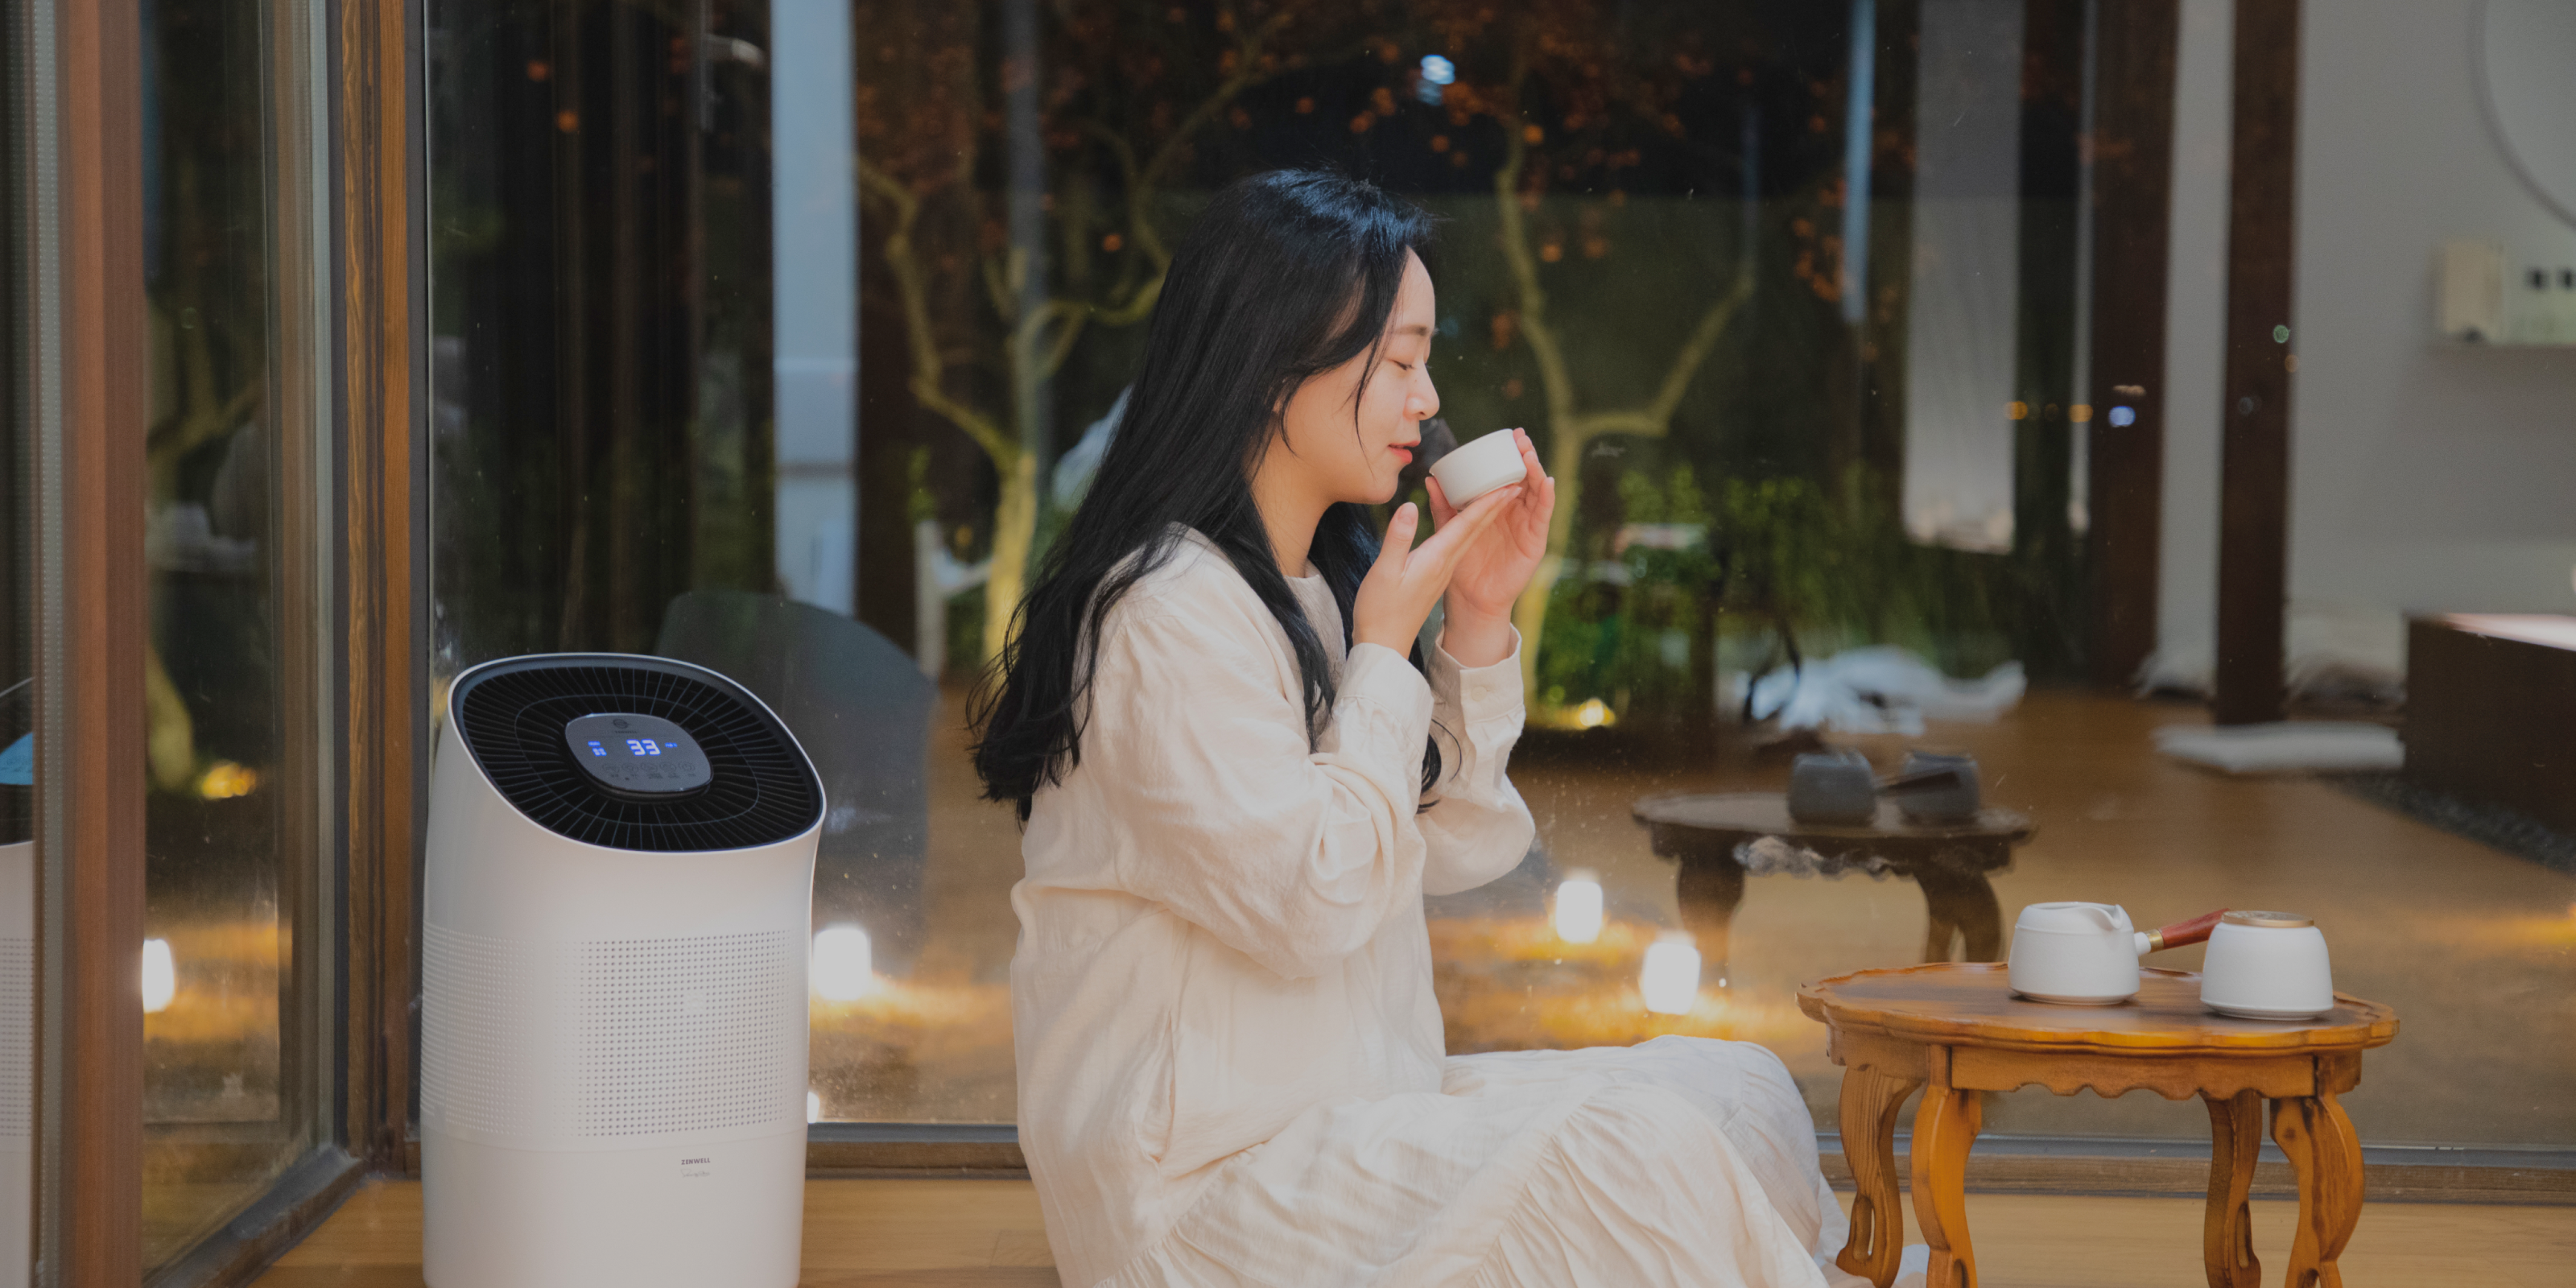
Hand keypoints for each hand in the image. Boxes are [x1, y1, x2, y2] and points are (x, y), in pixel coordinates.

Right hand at [1351, 488, 1522, 656]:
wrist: (1384, 645)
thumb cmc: (1380, 610)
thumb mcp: (1384, 571)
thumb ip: (1399, 537)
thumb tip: (1411, 506)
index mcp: (1437, 559)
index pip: (1468, 524)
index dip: (1488, 502)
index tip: (1508, 484)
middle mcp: (1446, 563)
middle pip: (1476, 528)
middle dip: (1496, 503)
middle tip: (1515, 481)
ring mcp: (1442, 571)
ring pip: (1469, 536)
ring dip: (1485, 514)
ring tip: (1496, 494)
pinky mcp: (1435, 576)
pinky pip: (1457, 545)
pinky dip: (1466, 528)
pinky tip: (1464, 521)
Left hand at [1426, 428, 1554, 661]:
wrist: (1470, 599)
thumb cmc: (1460, 566)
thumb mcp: (1447, 530)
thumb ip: (1443, 506)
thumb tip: (1431, 479)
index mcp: (1494, 507)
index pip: (1505, 475)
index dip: (1509, 456)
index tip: (1509, 435)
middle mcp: (1513, 513)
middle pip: (1524, 479)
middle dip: (1525, 456)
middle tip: (1521, 437)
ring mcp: (1526, 525)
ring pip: (1535, 492)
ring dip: (1536, 471)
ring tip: (1530, 454)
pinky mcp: (1534, 541)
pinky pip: (1543, 516)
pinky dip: (1547, 498)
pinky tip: (1547, 481)